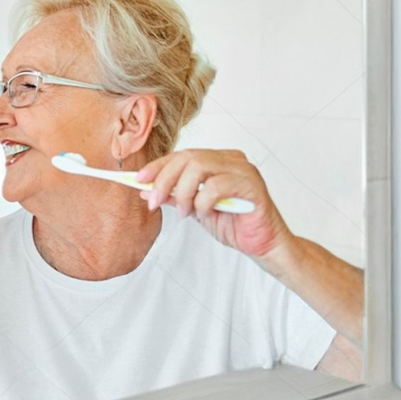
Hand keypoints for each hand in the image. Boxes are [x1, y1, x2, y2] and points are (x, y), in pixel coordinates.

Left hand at [137, 149, 290, 257]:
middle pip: (188, 157)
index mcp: (218, 160)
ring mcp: (243, 169)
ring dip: (183, 192)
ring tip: (185, 213)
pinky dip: (202, 201)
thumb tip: (146, 191)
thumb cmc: (234, 224)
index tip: (139, 180)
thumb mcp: (196, 209)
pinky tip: (203, 213)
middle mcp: (231, 159)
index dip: (158, 166)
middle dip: (164, 180)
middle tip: (154, 201)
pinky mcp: (252, 185)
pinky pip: (216, 186)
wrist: (261, 244)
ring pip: (200, 167)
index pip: (182, 155)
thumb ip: (175, 197)